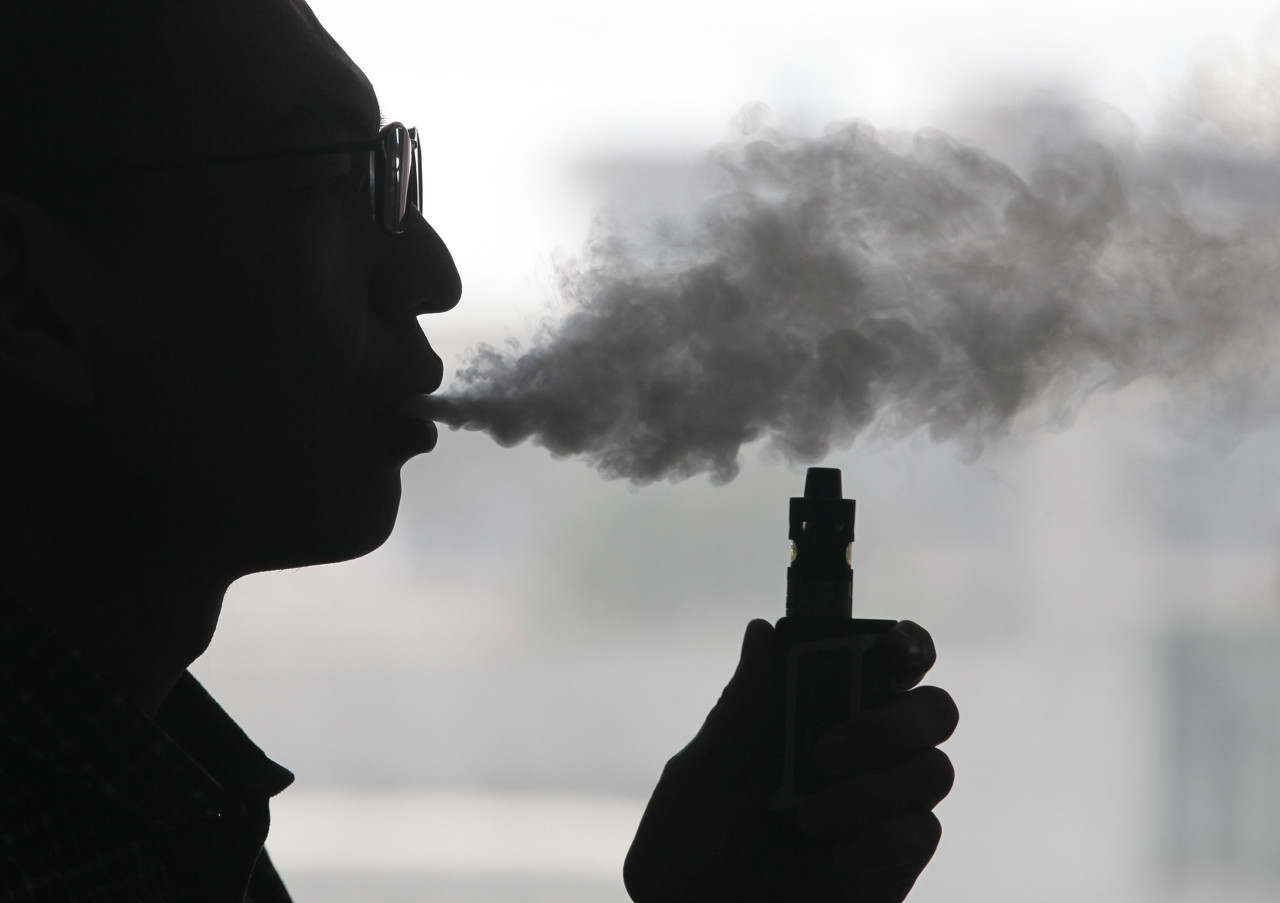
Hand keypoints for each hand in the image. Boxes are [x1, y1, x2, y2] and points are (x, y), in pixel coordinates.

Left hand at [623, 619, 956, 902]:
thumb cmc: (688, 857)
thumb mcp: (700, 780)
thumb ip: (738, 712)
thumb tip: (762, 631)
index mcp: (811, 714)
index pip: (883, 659)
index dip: (904, 643)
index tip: (890, 648)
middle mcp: (859, 752)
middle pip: (933, 707)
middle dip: (892, 721)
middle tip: (827, 751)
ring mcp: (883, 806)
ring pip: (935, 768)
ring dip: (873, 788)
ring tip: (809, 819)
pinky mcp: (896, 860)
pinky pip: (925, 831)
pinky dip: (882, 839)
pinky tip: (836, 857)